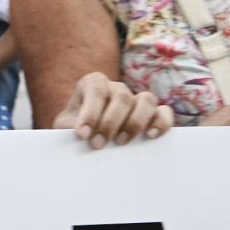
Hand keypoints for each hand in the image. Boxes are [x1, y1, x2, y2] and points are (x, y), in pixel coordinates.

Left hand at [54, 72, 172, 147]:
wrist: (88, 142)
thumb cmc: (76, 132)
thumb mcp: (65, 128)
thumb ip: (68, 128)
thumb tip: (77, 136)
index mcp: (93, 84)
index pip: (96, 88)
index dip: (90, 110)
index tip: (82, 134)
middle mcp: (116, 88)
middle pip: (121, 96)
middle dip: (109, 122)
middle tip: (98, 145)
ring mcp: (136, 100)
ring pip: (146, 100)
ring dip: (135, 122)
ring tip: (121, 142)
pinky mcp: (152, 115)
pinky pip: (164, 112)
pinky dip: (161, 122)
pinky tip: (151, 136)